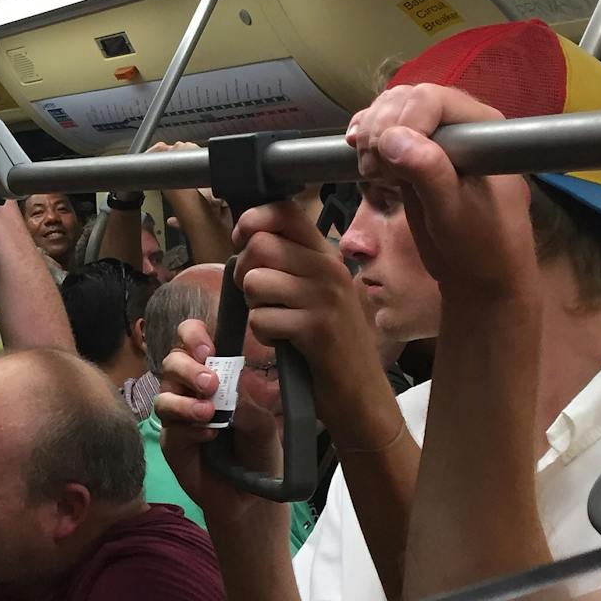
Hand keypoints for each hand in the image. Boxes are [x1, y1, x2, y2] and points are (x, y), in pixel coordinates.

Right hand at [155, 321, 283, 526]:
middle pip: (171, 362)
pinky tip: (210, 436)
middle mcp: (189, 390)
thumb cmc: (259, 451)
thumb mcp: (263, 422)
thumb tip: (226, 384)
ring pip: (163, 396)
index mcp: (213, 373)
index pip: (190, 340)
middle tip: (212, 384)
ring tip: (209, 414)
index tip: (209, 349)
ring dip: (185, 402)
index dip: (192, 335)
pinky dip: (188, 429)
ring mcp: (177, 417)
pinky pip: (169, 429)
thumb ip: (245, 401)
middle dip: (189, 369)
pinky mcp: (171, 443)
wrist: (253, 495)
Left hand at [230, 201, 381, 424]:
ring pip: (255, 282)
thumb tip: (245, 234)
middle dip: (244, 272)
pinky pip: (261, 319)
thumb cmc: (327, 337)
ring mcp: (325, 297)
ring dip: (253, 306)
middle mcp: (328, 268)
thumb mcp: (314, 289)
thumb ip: (287, 259)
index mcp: (326, 253)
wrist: (358, 389)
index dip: (252, 220)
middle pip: (260, 245)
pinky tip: (283, 340)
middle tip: (259, 296)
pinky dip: (263, 334)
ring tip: (276, 318)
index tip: (242, 240)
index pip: (284, 211)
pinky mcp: (316, 328)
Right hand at [346, 83, 534, 296]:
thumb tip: (391, 139)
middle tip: (375, 173)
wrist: (477, 274)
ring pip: (388, 109)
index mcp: (480, 130)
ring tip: (372, 173)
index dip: (404, 122)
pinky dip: (363, 138)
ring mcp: (433, 137)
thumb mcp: (454, 214)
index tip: (390, 166)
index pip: (432, 99)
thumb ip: (428, 172)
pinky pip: (380, 128)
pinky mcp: (412, 153)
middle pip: (405, 98)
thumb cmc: (479, 246)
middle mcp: (457, 124)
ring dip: (368, 135)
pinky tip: (358, 155)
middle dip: (379, 129)